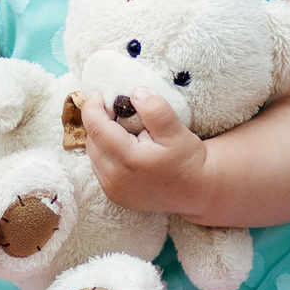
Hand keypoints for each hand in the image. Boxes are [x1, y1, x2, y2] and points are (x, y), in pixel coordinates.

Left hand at [84, 90, 208, 212]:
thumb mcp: (177, 131)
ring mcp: (113, 190)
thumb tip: (135, 93)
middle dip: (100, 122)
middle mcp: (116, 179)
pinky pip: (100, 167)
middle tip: (120, 112)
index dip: (93, 107)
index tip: (101, 94)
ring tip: (126, 132)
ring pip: (94, 154)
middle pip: (93, 141)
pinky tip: (127, 148)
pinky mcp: (115, 195)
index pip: (96, 129)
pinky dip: (107, 153)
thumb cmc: (188, 160)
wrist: (197, 192)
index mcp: (129, 161)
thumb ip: (156, 111)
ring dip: (103, 138)